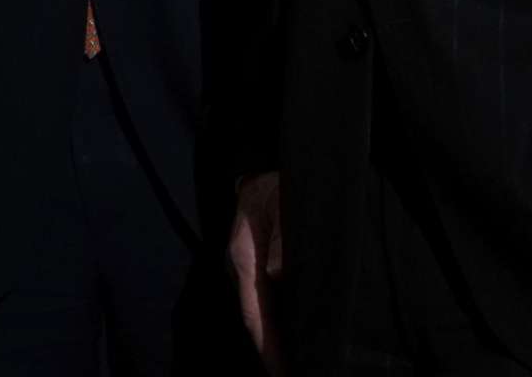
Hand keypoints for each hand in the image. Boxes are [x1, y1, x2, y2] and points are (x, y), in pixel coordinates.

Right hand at [229, 171, 286, 374]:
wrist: (262, 173)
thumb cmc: (277, 185)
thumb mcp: (284, 201)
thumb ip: (280, 236)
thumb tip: (277, 271)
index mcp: (244, 257)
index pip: (253, 310)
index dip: (266, 343)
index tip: (279, 370)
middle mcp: (241, 268)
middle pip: (254, 318)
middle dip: (270, 349)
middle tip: (289, 374)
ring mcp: (247, 270)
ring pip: (259, 313)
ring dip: (273, 338)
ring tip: (290, 364)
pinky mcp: (255, 269)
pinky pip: (264, 303)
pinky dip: (275, 324)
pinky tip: (289, 338)